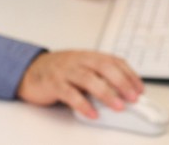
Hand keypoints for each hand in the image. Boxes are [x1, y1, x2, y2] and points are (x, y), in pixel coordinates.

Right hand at [16, 50, 143, 119]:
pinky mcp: (52, 83)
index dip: (129, 75)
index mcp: (88, 56)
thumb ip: (98, 78)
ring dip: (106, 93)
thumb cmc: (58, 72)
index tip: (140, 89)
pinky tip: (92, 113)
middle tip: (133, 98)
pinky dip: (82, 104)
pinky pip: (69, 93)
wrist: (28, 71)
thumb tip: (122, 96)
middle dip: (121, 82)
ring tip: (118, 107)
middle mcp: (78, 61)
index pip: (113, 61)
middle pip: (103, 67)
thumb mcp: (81, 69)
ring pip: (88, 79)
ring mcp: (64, 71)